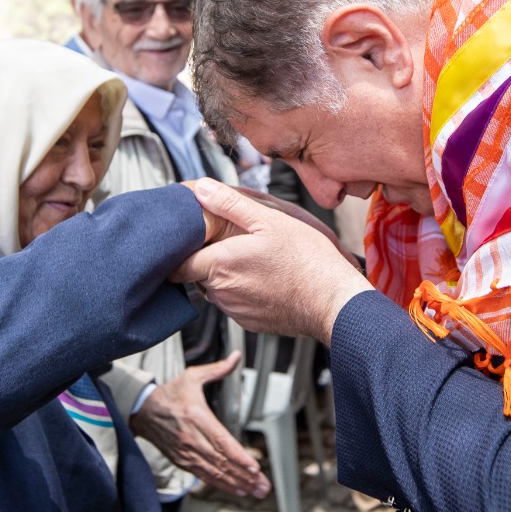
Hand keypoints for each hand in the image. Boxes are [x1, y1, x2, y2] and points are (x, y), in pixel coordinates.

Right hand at [130, 351, 271, 498]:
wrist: (142, 411)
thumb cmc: (170, 394)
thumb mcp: (192, 376)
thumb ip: (217, 369)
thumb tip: (236, 357)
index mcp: (196, 416)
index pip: (221, 440)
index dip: (238, 456)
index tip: (254, 467)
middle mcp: (191, 438)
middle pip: (221, 461)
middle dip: (244, 476)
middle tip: (263, 486)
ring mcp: (186, 452)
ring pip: (215, 472)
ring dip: (237, 483)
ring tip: (256, 491)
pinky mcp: (182, 461)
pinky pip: (204, 476)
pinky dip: (221, 484)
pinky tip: (237, 489)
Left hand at [174, 179, 372, 343]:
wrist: (333, 301)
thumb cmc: (306, 260)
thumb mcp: (269, 219)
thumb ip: (229, 204)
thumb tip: (201, 189)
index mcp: (220, 264)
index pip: (177, 265)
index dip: (180, 252)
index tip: (189, 242)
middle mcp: (222, 292)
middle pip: (196, 276)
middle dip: (206, 260)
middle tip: (231, 243)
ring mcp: (236, 310)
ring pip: (217, 290)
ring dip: (226, 276)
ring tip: (253, 261)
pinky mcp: (250, 323)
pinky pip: (235, 304)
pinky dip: (244, 292)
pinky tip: (265, 279)